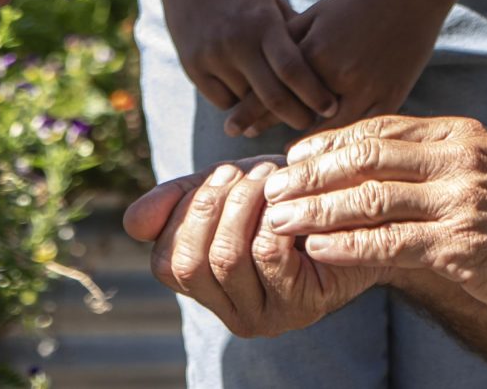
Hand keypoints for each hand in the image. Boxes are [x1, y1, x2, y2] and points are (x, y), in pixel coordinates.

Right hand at [124, 160, 378, 337]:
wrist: (355, 211)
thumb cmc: (285, 198)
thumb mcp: (225, 191)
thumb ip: (178, 202)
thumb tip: (131, 224)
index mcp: (207, 289)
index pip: (166, 262)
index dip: (183, 214)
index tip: (218, 175)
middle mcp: (230, 312)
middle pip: (191, 263)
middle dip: (209, 207)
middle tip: (238, 171)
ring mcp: (264, 316)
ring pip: (226, 258)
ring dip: (241, 204)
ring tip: (265, 176)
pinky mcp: (300, 306)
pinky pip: (267, 255)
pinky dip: (270, 217)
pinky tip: (286, 198)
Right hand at [154, 0, 337, 134]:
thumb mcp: (271, 3)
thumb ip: (295, 34)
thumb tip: (327, 69)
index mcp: (262, 23)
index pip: (293, 69)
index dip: (315, 94)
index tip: (331, 108)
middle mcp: (236, 41)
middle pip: (272, 95)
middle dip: (296, 116)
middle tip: (310, 123)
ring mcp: (211, 55)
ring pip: (246, 103)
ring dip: (264, 109)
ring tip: (281, 107)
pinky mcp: (192, 66)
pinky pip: (223, 101)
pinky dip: (237, 104)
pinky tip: (246, 95)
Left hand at [230, 0, 446, 136]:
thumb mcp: (318, 13)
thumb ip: (289, 41)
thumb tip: (258, 67)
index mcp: (313, 52)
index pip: (272, 89)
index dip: (249, 112)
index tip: (230, 128)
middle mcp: (337, 75)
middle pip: (294, 115)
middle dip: (269, 130)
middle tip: (246, 143)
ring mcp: (367, 90)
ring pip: (328, 131)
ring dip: (306, 146)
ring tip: (284, 159)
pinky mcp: (391, 98)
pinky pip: (361, 131)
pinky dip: (342, 143)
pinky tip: (328, 155)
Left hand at [260, 115, 486, 330]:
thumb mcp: (481, 169)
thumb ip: (433, 161)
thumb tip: (374, 164)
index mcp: (456, 135)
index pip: (377, 128)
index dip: (328, 143)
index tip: (292, 156)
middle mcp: (455, 160)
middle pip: (365, 156)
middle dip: (311, 173)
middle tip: (273, 188)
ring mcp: (458, 202)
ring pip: (370, 199)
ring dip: (317, 210)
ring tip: (280, 221)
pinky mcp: (460, 247)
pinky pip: (390, 244)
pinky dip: (348, 245)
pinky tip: (318, 249)